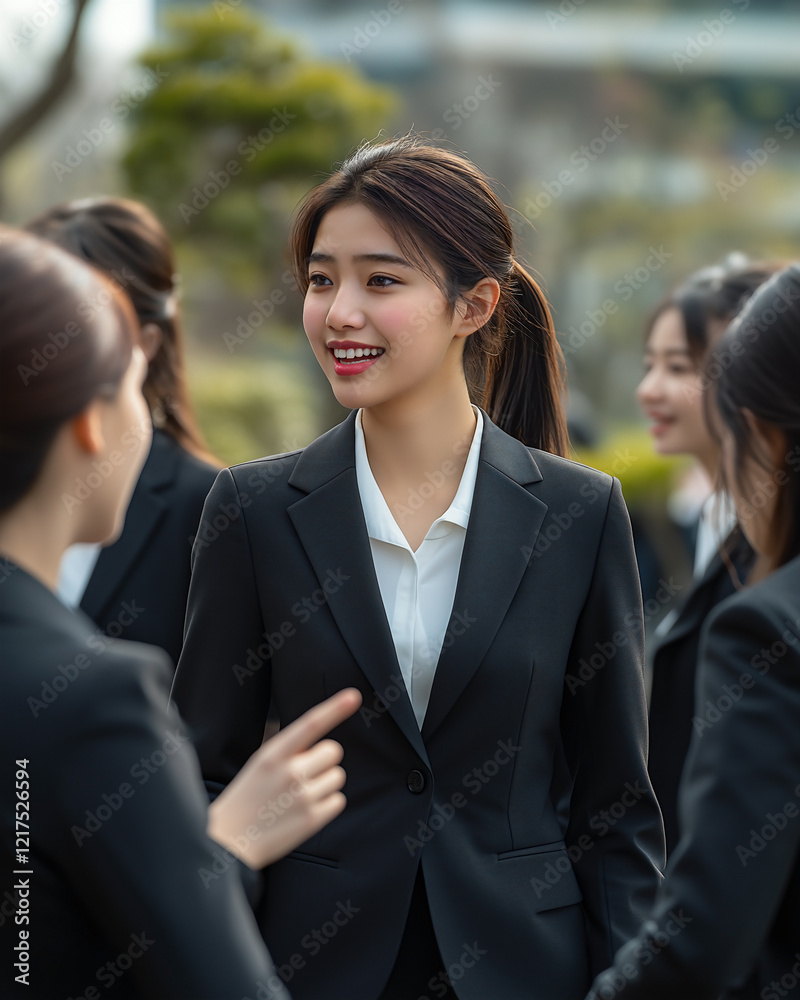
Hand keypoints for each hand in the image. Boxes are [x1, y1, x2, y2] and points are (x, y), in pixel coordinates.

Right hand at [207, 687, 361, 867]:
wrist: (229, 841)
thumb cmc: (246, 799)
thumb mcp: (260, 764)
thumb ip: (288, 751)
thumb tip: (320, 745)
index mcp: (273, 754)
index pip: (310, 724)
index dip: (334, 708)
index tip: (353, 696)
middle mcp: (290, 772)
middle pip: (333, 751)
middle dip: (323, 760)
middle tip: (303, 773)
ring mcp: (303, 796)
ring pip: (337, 776)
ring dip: (324, 783)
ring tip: (299, 796)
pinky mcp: (312, 819)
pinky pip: (338, 801)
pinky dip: (326, 805)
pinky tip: (304, 810)